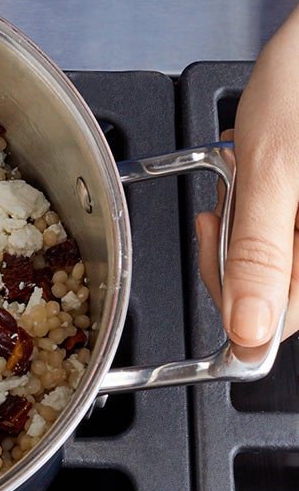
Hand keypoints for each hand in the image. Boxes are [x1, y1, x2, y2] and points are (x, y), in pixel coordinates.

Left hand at [196, 5, 298, 347]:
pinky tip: (259, 159)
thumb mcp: (270, 173)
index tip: (210, 239)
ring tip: (248, 164)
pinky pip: (281, 221)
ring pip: (272, 252)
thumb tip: (248, 331)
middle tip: (231, 193)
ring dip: (244, 213)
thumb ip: (257, 254)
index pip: (276, 320)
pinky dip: (259, 194)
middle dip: (235, 241)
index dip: (230, 292)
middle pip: (272, 287)